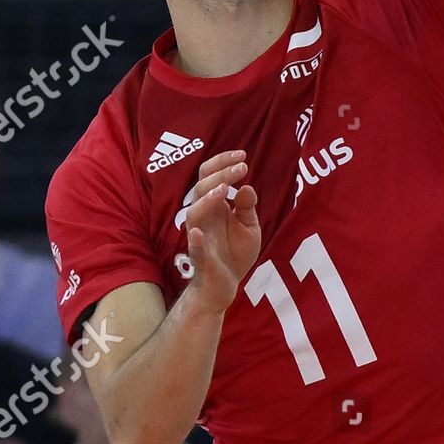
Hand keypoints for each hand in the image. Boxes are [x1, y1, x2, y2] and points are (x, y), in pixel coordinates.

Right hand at [185, 150, 260, 313]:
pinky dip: (195, 241)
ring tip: (224, 190)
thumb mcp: (249, 227)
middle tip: (242, 167)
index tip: (242, 155)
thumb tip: (247, 187)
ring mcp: (200, 236)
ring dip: (207, 200)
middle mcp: (204, 216)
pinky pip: (194, 249)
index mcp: (214, 205)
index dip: (222, 163)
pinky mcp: (201, 259)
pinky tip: (198, 233)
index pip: (210, 176)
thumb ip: (247, 207)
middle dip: (220, 174)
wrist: (225, 287)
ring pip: (194, 212)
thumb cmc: (235, 252)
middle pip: (201, 187)